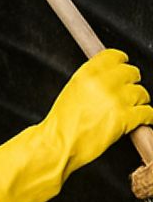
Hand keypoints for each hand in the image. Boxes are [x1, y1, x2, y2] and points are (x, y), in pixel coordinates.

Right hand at [0, 49, 152, 201]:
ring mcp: (116, 101)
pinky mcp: (126, 119)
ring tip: (129, 109)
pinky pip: (148, 112)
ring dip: (138, 101)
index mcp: (87, 74)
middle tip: (125, 93)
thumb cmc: (61, 124)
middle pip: (132, 72)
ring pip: (142, 93)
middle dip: (130, 83)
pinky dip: (147, 117)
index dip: (120, 63)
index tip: (121, 69)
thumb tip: (108, 76)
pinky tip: (142, 119)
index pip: (114, 56)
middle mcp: (103, 84)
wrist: (58, 145)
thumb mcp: (71, 91)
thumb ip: (91, 80)